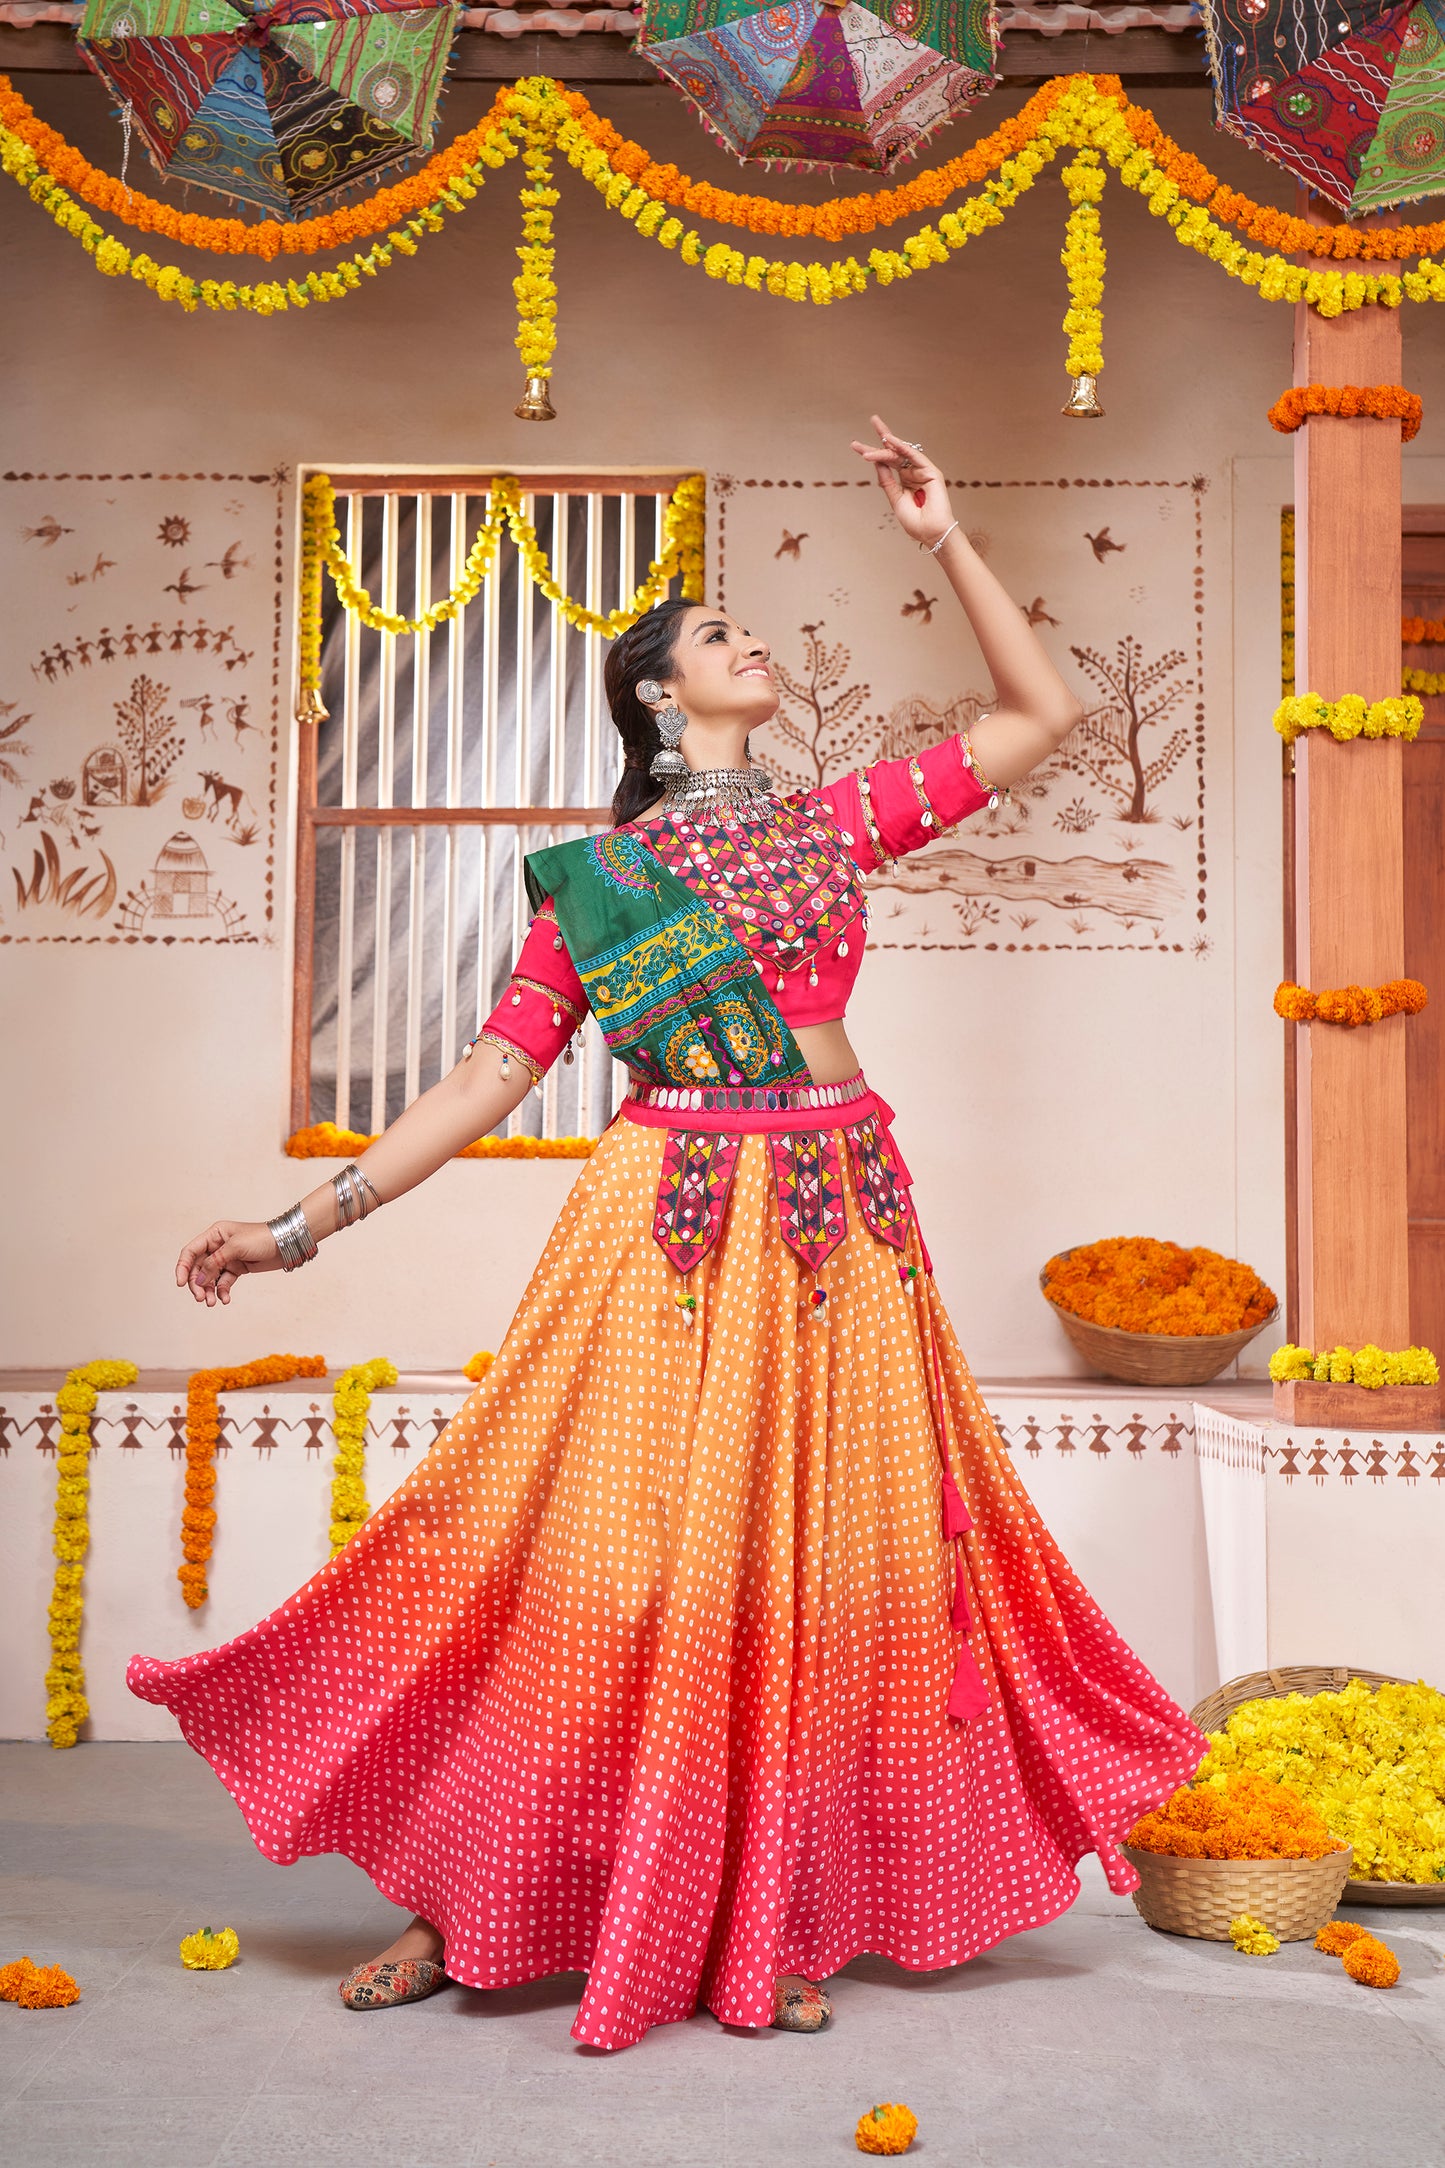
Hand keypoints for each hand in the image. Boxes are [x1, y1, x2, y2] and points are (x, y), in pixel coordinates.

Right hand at [177, 1219, 283, 1306]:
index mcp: (214, 1235)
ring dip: (209, 1290)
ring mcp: (227, 1258)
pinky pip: (224, 1282)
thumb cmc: (262, 1238)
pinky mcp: (237, 1268)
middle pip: (198, 1268)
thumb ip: (215, 1263)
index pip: (191, 1251)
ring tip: (212, 1302)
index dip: (183, 1267)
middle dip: (197, 1284)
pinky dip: (222, 1291)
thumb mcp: (235, 1248)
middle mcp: (218, 1246)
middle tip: (201, 1298)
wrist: (287, 1244)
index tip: (181, 1284)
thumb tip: (198, 1279)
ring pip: (210, 1277)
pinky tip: (225, 1299)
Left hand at [851, 414, 954, 548]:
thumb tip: (877, 462)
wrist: (931, 533)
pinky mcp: (931, 472)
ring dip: (886, 446)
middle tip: (872, 421)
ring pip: (900, 454)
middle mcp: (913, 473)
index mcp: (904, 481)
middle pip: (894, 452)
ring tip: (872, 440)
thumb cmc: (915, 522)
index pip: (886, 462)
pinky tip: (890, 440)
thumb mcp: (895, 499)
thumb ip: (887, 480)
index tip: (856, 446)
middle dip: (881, 438)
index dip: (872, 453)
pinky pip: (914, 456)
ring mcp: (922, 471)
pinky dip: (902, 447)